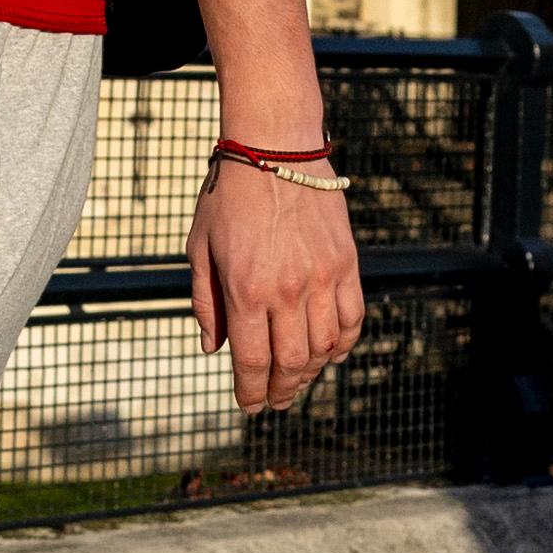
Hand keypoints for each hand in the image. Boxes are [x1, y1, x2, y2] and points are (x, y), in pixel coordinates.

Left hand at [190, 161, 363, 415]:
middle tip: (275, 402)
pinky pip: (353, 318)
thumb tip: (212, 349)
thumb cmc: (228, 194)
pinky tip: (331, 353)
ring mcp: (322, 277)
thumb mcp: (200, 247)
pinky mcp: (346, 263)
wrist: (275, 146)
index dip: (251, 392)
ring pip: (325, 347)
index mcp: (246, 289)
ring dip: (313, 372)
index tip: (249, 406)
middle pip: (292, 363)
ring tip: (300, 379)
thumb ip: (205, 302)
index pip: (252, 362)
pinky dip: (344, 343)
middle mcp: (287, 290)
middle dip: (282, 391)